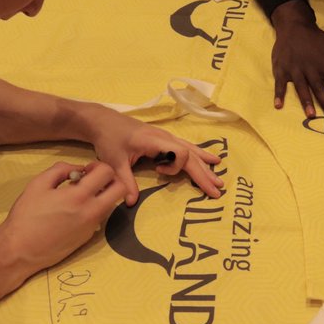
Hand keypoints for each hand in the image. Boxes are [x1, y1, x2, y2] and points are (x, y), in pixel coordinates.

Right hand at [0, 161, 124, 274]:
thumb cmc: (26, 216)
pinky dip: (93, 209)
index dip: (99, 166)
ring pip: (111, 204)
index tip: (86, 170)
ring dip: (102, 195)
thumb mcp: (38, 184)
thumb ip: (61, 170)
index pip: (108, 173)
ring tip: (80, 196)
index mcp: (79, 196)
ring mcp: (92, 227)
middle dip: (110, 180)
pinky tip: (73, 211)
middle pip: (120, 190)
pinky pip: (99, 218)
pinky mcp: (88, 237)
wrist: (20, 250)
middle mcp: (92, 212)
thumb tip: (78, 169)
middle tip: (92, 180)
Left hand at [81, 107, 223, 203]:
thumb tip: (131, 203)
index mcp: (154, 140)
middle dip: (204, 173)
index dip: (175, 167)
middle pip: (190, 155)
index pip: (179, 152)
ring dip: (205, 166)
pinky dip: (200, 156)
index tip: (159, 172)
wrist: (103, 121)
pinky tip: (212, 160)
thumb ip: (125, 182)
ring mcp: (167, 137)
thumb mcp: (114, 162)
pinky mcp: (165, 139)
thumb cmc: (109, 139)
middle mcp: (165, 137)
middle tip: (217, 190)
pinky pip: (187, 147)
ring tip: (219, 178)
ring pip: (191, 151)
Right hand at [270, 0, 323, 119]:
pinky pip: (280, 83)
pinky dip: (279, 94)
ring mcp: (295, 69)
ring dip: (307, 101)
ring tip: (311, 115)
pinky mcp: (282, 69)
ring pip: (302, 88)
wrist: (295, 26)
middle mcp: (311, 68)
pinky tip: (278, 105)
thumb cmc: (318, 39)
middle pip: (320, 89)